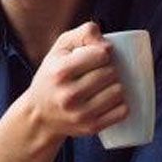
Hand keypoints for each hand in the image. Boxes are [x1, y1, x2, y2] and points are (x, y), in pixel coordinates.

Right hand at [17, 21, 128, 141]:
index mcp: (60, 72)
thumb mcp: (61, 48)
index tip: (98, 55)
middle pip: (111, 73)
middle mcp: (68, 95)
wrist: (39, 115)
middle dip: (111, 68)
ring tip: (106, 85)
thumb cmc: (53, 75)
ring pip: (119, 92)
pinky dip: (121, 104)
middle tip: (102, 71)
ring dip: (117, 85)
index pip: (101, 54)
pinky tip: (111, 99)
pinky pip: (122, 111)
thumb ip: (84, 33)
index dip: (104, 52)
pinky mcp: (90, 127)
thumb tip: (109, 44)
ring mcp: (80, 114)